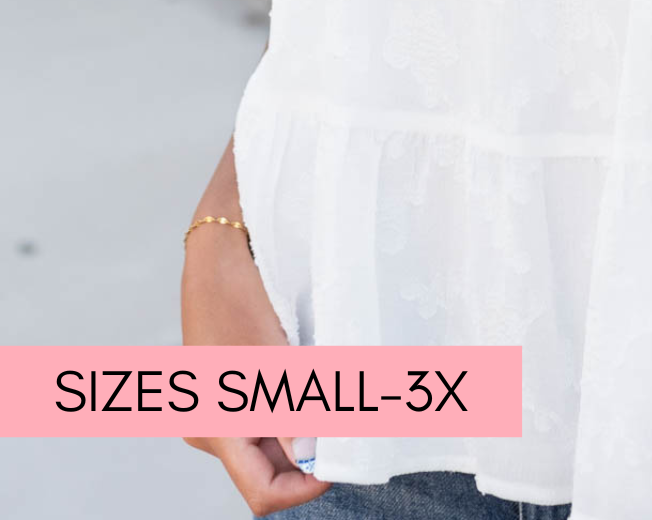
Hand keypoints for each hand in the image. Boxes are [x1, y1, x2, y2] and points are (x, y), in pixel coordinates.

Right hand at [180, 229, 333, 512]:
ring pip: (270, 439)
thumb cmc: (238, 299)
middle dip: (307, 455)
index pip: (262, 492)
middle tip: (346, 427)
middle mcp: (212, 427)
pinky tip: (311, 377)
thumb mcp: (274, 361)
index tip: (340, 464)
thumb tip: (317, 459)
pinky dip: (293, 405)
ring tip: (331, 395)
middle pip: (267, 467)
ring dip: (303, 428)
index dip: (304, 488)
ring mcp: (219, 407)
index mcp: (216, 429)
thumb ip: (296, 416)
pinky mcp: (229, 385)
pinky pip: (264, 412)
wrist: (219, 252)